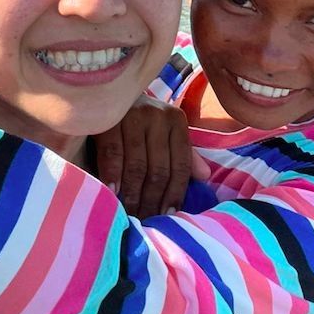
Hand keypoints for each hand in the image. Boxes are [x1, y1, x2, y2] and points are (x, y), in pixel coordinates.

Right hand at [94, 96, 205, 217]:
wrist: (108, 93)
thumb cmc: (140, 121)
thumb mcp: (165, 133)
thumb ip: (184, 154)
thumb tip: (205, 176)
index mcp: (177, 121)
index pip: (181, 165)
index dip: (175, 194)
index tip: (168, 216)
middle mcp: (159, 116)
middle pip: (159, 170)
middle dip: (152, 200)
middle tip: (146, 220)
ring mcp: (134, 116)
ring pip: (137, 166)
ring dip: (133, 194)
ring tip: (131, 214)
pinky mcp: (110, 119)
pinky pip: (113, 154)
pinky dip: (113, 176)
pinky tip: (113, 193)